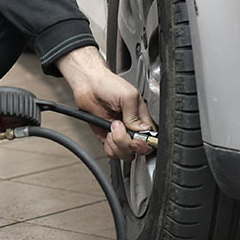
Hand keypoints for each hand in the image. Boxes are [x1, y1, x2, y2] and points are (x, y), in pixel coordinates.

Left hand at [56, 46, 154, 160]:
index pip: (150, 138)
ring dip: (117, 144)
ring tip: (111, 128)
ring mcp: (120, 134)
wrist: (88, 85)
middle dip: (127, 142)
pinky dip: (109, 147)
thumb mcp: (128, 95)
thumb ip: (135, 114)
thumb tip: (141, 130)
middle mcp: (132, 128)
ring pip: (126, 154)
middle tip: (118, 127)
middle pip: (138, 149)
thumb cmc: (108, 85)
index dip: (144, 143)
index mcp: (142, 118)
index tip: (135, 138)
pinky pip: (112, 153)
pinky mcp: (107, 138)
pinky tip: (106, 134)